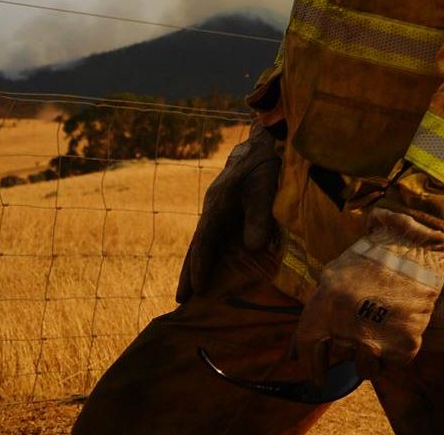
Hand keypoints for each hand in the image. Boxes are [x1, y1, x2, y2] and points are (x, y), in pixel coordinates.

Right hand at [177, 121, 281, 301]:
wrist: (261, 145)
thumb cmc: (263, 167)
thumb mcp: (264, 191)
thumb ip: (259, 218)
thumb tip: (253, 249)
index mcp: (217, 209)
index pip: (204, 244)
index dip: (200, 267)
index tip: (196, 289)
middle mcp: (212, 211)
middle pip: (197, 246)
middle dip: (189, 272)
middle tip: (180, 298)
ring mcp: (217, 209)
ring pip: (203, 242)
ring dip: (196, 264)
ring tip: (190, 288)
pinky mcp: (226, 208)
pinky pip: (213, 235)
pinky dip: (209, 252)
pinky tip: (211, 263)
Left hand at [292, 207, 443, 379]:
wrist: (416, 249)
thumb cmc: (373, 258)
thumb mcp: (334, 276)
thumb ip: (315, 312)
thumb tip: (293, 353)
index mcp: (325, 309)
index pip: (308, 350)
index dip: (311, 367)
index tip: (317, 381)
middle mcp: (347, 330)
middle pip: (341, 355)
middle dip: (348, 345)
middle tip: (361, 327)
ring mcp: (377, 340)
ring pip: (366, 367)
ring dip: (370, 354)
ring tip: (380, 331)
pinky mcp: (403, 346)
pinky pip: (392, 363)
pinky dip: (394, 352)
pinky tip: (397, 330)